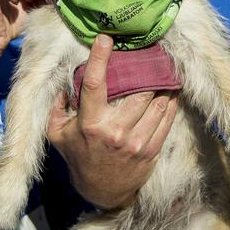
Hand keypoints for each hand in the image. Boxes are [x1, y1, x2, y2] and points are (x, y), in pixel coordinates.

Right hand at [47, 34, 177, 209]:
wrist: (100, 191)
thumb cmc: (78, 156)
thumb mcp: (58, 134)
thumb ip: (57, 107)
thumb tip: (61, 79)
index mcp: (90, 123)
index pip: (94, 84)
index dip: (100, 58)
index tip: (106, 38)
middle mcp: (114, 131)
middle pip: (137, 91)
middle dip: (146, 69)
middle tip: (151, 51)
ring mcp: (135, 142)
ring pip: (156, 103)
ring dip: (164, 84)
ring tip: (166, 67)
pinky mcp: (151, 150)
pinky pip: (166, 120)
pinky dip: (171, 103)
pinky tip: (172, 91)